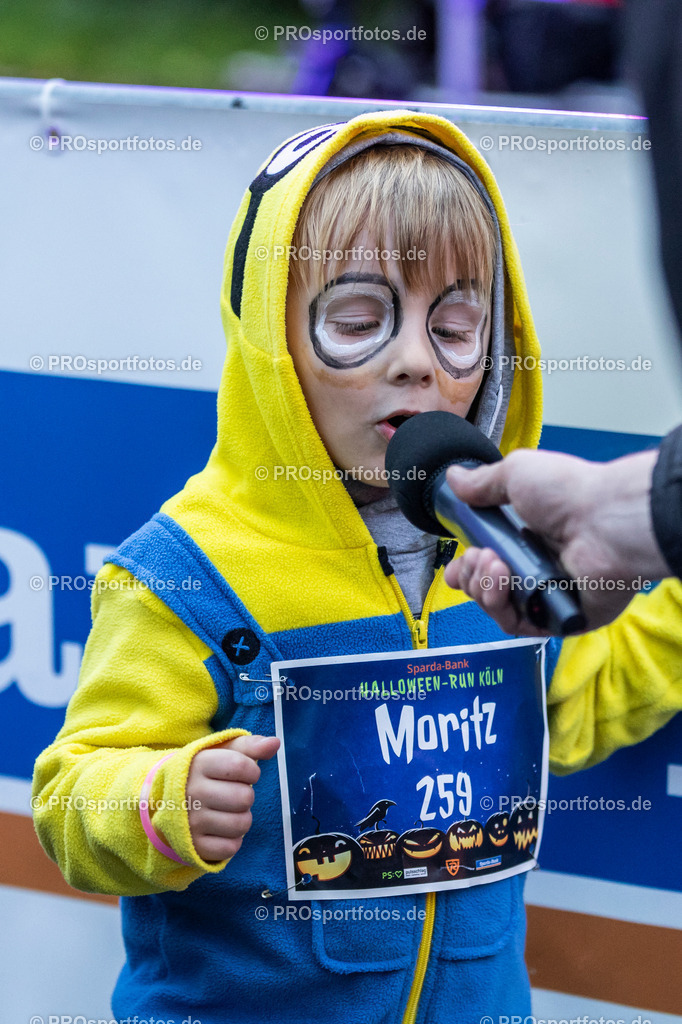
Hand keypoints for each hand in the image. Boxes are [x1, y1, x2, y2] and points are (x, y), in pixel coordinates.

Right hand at [186, 734, 279, 862]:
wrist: (167, 799)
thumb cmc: (206, 772)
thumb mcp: (222, 752)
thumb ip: (250, 745)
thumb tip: (275, 743)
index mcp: (199, 764)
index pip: (241, 766)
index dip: (252, 771)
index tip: (245, 773)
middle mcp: (192, 793)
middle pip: (244, 798)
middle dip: (246, 796)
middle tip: (233, 794)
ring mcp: (191, 821)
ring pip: (241, 825)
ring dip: (242, 818)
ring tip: (229, 811)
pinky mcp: (193, 846)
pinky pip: (230, 848)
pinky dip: (232, 840)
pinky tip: (222, 829)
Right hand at [443, 448, 668, 632]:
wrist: (606, 522)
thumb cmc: (570, 494)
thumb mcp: (516, 474)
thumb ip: (482, 482)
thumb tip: (454, 479)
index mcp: (529, 537)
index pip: (487, 562)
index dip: (466, 566)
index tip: (457, 561)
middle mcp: (538, 568)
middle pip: (485, 587)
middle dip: (470, 574)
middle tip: (479, 557)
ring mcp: (548, 595)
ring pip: (497, 607)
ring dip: (482, 586)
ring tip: (494, 564)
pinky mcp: (559, 619)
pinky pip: (517, 624)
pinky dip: (501, 605)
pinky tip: (502, 581)